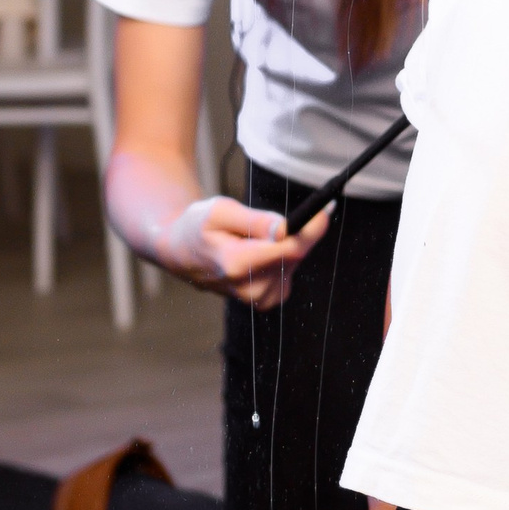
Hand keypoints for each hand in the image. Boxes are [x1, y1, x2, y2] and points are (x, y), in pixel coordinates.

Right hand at [159, 195, 328, 306]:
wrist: (182, 255)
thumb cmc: (198, 227)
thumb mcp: (220, 212)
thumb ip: (255, 221)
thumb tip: (285, 229)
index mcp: (237, 265)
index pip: (288, 249)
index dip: (311, 229)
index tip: (326, 209)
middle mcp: (250, 288)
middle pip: (295, 255)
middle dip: (296, 232)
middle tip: (286, 214)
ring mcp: (259, 298)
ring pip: (294, 262)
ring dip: (284, 244)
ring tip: (253, 237)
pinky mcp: (268, 300)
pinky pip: (290, 270)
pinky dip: (281, 257)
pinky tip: (260, 252)